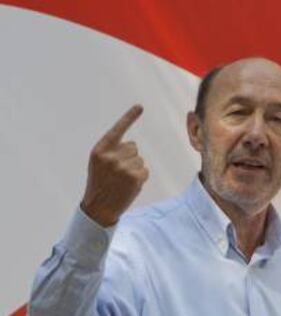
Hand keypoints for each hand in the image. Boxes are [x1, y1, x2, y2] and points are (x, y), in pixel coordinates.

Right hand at [81, 105, 148, 226]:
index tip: (140, 106)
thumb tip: (133, 146)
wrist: (99, 208)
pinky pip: (145, 171)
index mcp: (100, 150)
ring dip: (135, 168)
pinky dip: (141, 178)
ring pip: (140, 159)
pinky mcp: (134, 177)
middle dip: (129, 157)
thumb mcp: (98, 164)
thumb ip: (112, 151)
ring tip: (122, 181)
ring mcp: (123, 167)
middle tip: (118, 173)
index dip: (129, 117)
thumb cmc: (100, 184)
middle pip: (133, 147)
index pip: (118, 130)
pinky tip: (129, 186)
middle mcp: (111, 156)